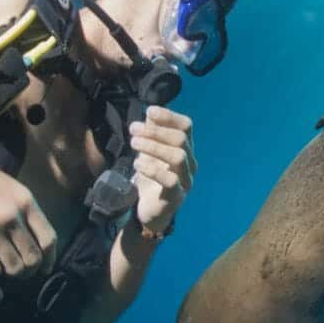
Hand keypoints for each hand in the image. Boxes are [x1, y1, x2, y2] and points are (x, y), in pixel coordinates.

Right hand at [0, 149, 56, 277]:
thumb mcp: (18, 191)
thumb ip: (31, 215)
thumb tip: (43, 246)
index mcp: (26, 203)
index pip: (48, 239)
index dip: (50, 259)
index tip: (47, 267)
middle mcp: (11, 216)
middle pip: (32, 257)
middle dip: (33, 270)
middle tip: (28, 272)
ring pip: (13, 267)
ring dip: (16, 274)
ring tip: (12, 271)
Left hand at [129, 105, 197, 236]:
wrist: (149, 211)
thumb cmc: (150, 178)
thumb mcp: (149, 152)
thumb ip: (151, 133)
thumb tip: (150, 111)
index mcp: (185, 150)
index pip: (186, 126)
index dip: (169, 116)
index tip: (149, 111)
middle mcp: (190, 164)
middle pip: (181, 139)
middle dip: (155, 131)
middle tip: (133, 129)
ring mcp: (185, 181)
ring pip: (178, 156)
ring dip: (153, 147)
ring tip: (134, 144)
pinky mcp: (176, 197)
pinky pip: (170, 180)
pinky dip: (152, 169)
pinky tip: (138, 166)